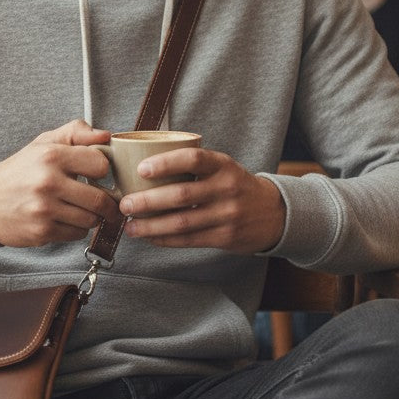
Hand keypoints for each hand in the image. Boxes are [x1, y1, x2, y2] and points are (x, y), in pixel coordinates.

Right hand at [0, 120, 124, 246]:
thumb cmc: (20, 171)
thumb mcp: (43, 143)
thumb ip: (76, 133)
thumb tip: (106, 135)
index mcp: (51, 156)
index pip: (100, 164)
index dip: (102, 170)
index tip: (95, 174)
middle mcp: (48, 182)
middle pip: (100, 199)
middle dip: (106, 202)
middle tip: (103, 200)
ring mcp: (44, 209)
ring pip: (91, 220)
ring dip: (91, 216)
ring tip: (80, 208)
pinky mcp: (42, 232)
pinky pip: (77, 234)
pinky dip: (76, 228)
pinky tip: (64, 218)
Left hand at [120, 148, 285, 254]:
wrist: (274, 212)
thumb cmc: (233, 184)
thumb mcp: (221, 166)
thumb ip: (191, 165)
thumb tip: (140, 165)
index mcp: (222, 165)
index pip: (193, 159)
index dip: (166, 163)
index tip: (141, 169)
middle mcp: (226, 188)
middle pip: (181, 195)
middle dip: (148, 201)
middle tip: (125, 204)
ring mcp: (227, 215)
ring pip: (182, 222)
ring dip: (151, 226)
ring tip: (130, 226)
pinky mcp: (225, 237)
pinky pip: (189, 240)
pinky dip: (165, 239)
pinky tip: (149, 237)